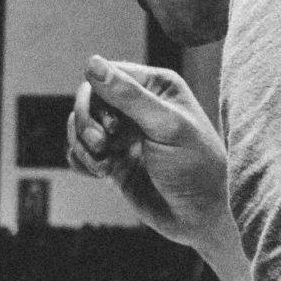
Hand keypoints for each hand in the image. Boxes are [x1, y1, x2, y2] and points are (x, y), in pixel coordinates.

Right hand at [67, 57, 232, 250]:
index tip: (112, 126)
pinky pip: (80, 151)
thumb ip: (128, 95)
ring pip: (80, 126)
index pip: (106, 75)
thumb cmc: (195, 167)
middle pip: (88, 99)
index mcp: (156, 86)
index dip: (99, 98)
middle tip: (103, 145)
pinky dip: (83, 161)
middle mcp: (138, 106)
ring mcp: (123, 134)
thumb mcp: (164, 126)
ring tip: (105, 164)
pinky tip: (102, 173)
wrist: (201, 218)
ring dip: (83, 145)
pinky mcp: (113, 160)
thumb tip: (91, 63)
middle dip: (87, 122)